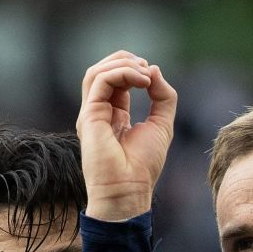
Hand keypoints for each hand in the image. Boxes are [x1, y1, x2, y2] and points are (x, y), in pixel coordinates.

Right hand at [76, 51, 176, 221]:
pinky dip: (122, 73)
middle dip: (126, 61)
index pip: (116, 78)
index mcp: (113, 114)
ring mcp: (91, 113)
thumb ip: (163, 97)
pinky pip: (101, 81)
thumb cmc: (143, 166)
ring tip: (144, 73)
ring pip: (96, 72)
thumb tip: (153, 69)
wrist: (129, 189)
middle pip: (102, 70)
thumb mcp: (162, 125)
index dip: (133, 69)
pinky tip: (141, 81)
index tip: (152, 76)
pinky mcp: (89, 115)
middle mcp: (99, 111)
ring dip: (122, 64)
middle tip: (147, 69)